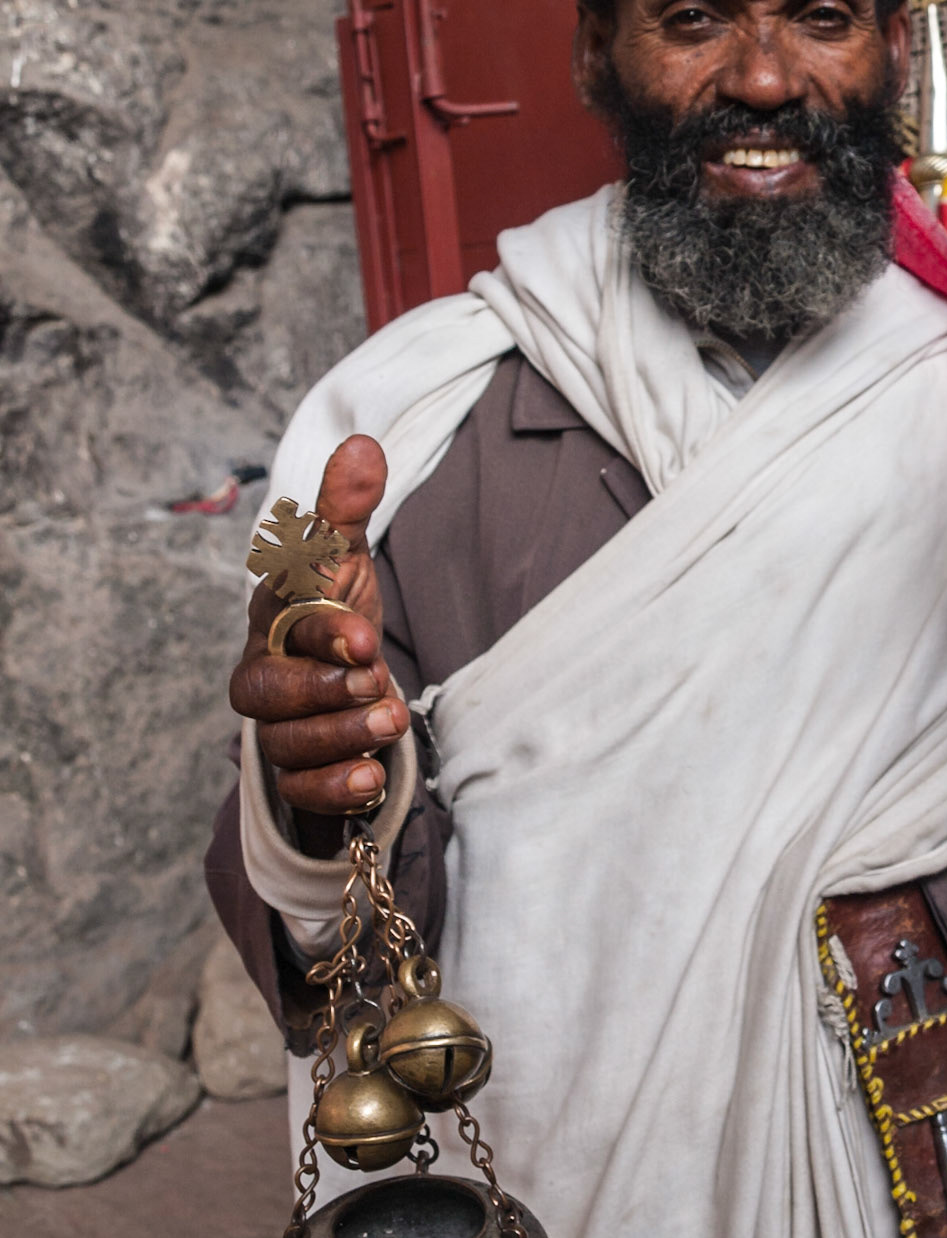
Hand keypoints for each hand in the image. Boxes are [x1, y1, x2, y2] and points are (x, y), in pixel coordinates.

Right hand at [229, 435, 407, 822]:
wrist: (346, 677)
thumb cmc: (337, 609)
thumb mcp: (345, 558)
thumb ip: (346, 509)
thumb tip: (363, 446)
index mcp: (273, 617)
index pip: (282, 624)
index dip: (322, 633)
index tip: (366, 638)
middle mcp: (264, 674)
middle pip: (265, 694)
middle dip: (322, 693)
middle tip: (377, 687)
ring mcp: (276, 726)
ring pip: (286, 745)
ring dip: (341, 738)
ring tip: (390, 721)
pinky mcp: (297, 771)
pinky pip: (299, 791)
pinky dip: (333, 788)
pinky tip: (370, 778)